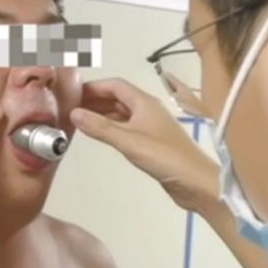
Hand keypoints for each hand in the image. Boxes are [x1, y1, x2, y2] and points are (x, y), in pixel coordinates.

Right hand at [70, 78, 219, 212]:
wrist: (196, 182)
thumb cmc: (164, 157)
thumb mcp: (128, 141)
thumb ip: (100, 127)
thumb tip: (73, 113)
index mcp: (144, 102)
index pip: (115, 85)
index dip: (94, 86)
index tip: (73, 93)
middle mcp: (147, 109)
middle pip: (117, 97)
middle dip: (95, 99)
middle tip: (71, 106)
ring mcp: (149, 125)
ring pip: (121, 112)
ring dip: (101, 113)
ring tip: (80, 119)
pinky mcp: (150, 141)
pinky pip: (125, 126)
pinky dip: (110, 126)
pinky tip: (99, 134)